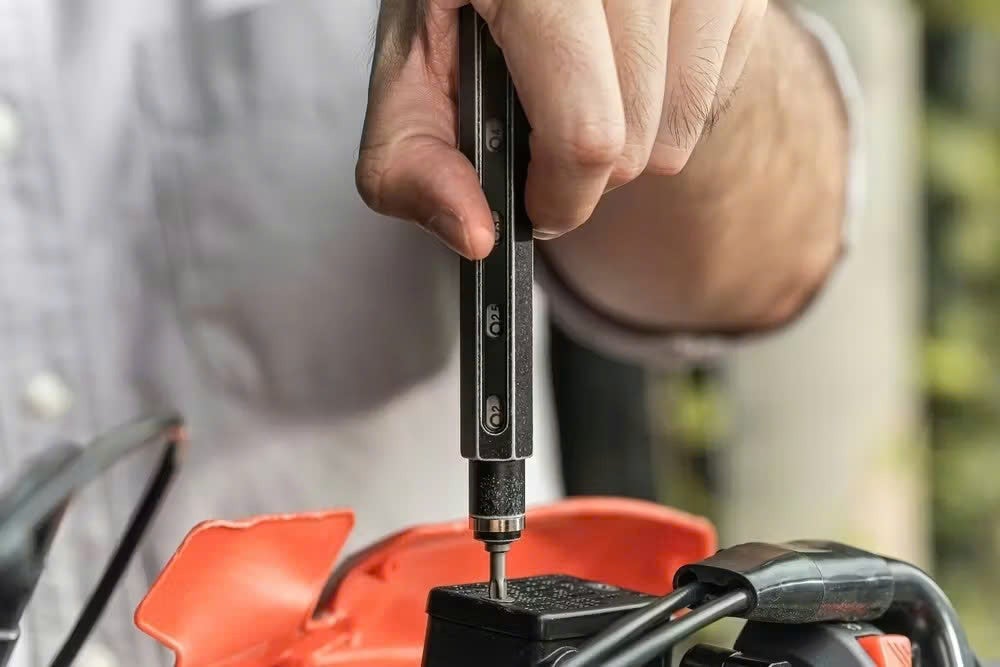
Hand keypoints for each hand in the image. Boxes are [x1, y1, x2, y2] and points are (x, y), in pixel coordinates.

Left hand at [356, 0, 767, 258]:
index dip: (560, 195)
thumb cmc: (460, 4)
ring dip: (627, 144)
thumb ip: (412, 165)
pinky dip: (668, 108)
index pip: (584, 130)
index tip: (536, 205)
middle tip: (543, 137)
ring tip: (581, 97)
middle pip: (634, 140)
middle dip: (583, 173)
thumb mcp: (406, 78)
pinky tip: (623, 72)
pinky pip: (713, 96)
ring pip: (679, 128)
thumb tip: (476, 235)